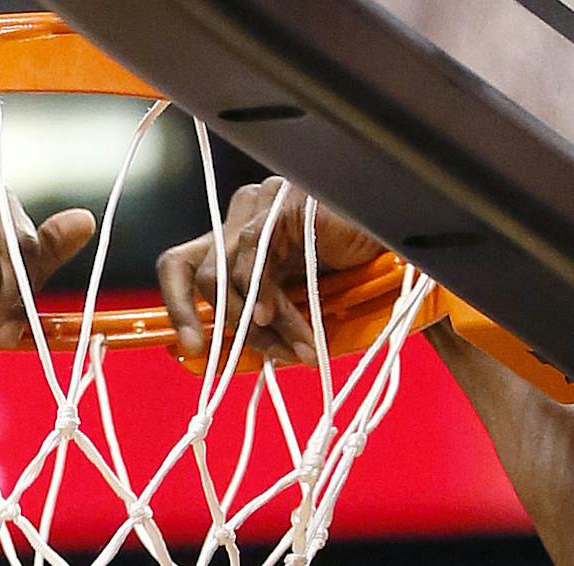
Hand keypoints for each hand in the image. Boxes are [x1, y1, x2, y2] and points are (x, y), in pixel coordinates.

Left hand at [157, 176, 381, 365]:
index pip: (181, 265)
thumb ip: (261, 320)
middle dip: (234, 328)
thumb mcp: (294, 305)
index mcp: (236, 240)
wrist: (396, 243)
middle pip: (204, 276)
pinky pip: (256, 254)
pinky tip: (274, 316)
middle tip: (274, 356)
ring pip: (227, 272)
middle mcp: (242, 217)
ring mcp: (260, 203)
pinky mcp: (281, 201)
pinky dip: (262, 293)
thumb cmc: (352, 273)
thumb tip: (226, 354)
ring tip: (296, 349)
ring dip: (259, 323)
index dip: (176, 306)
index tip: (190, 347)